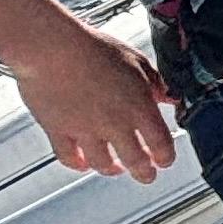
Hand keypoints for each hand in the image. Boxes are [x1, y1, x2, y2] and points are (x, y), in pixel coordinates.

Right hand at [7, 5, 179, 181]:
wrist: (51, 47)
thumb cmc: (92, 47)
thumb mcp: (135, 59)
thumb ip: (155, 82)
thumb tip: (171, 97)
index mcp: (139, 107)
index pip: (161, 144)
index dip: (166, 157)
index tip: (165, 160)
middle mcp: (115, 124)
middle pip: (136, 161)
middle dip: (145, 173)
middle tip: (147, 175)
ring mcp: (86, 131)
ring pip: (103, 164)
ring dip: (112, 169)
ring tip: (116, 168)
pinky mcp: (59, 131)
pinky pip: (70, 158)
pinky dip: (78, 164)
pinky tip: (83, 163)